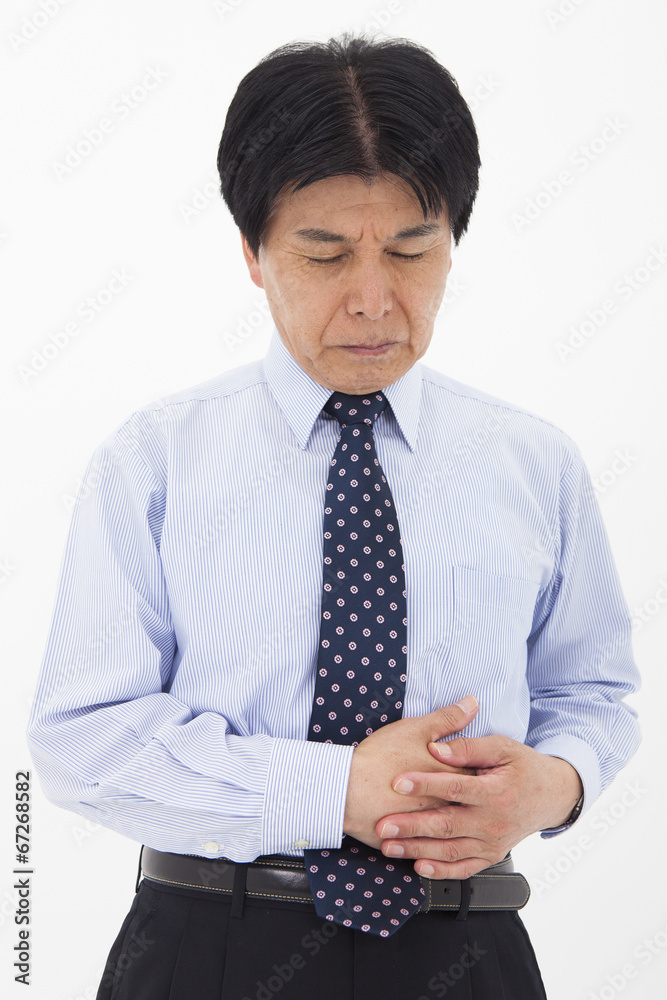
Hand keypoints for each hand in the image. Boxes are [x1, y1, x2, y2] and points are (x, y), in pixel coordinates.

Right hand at [342, 699, 477, 848]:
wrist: (348, 790)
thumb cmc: (380, 757)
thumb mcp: (415, 729)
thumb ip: (447, 718)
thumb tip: (473, 703)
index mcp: (450, 775)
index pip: (479, 773)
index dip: (483, 769)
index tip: (484, 767)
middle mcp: (445, 803)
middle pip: (470, 803)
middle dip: (475, 799)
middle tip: (477, 794)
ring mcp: (430, 826)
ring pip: (453, 827)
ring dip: (458, 822)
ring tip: (456, 814)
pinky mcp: (412, 842)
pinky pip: (432, 847)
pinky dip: (436, 843)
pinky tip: (437, 840)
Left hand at [375, 729, 583, 878]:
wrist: (552, 796)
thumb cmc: (524, 767)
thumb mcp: (502, 747)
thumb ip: (469, 747)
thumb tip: (437, 749)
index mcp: (496, 791)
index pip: (455, 788)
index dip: (425, 784)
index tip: (397, 782)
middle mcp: (494, 821)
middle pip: (447, 825)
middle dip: (411, 826)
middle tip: (383, 825)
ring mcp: (493, 842)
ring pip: (450, 850)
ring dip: (417, 850)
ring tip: (389, 847)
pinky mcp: (491, 856)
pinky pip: (464, 868)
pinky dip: (441, 871)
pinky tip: (419, 868)